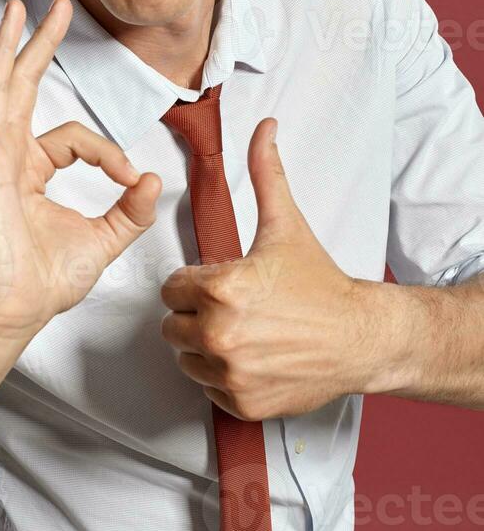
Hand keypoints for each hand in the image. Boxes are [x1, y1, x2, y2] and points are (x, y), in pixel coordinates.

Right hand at [0, 0, 161, 344]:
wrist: (17, 311)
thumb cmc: (46, 280)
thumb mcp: (104, 239)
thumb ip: (130, 209)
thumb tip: (154, 178)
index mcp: (34, 170)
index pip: (76, 138)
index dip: (108, 153)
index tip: (131, 180)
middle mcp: (10, 157)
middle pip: (22, 87)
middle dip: (37, 44)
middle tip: (53, 5)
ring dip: (5, 48)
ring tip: (12, 11)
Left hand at [160, 119, 371, 419]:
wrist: (360, 336)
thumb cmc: (320, 282)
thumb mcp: (286, 224)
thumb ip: (265, 173)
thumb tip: (264, 128)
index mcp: (221, 288)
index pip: (171, 287)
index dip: (194, 283)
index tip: (220, 283)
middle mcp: (219, 333)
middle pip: (172, 324)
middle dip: (194, 314)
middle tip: (231, 307)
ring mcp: (229, 372)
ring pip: (186, 357)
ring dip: (204, 346)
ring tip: (241, 331)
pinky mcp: (240, 401)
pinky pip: (207, 387)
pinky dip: (223, 376)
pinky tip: (251, 357)